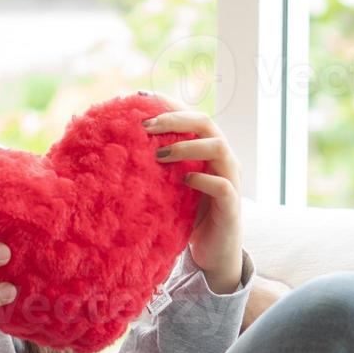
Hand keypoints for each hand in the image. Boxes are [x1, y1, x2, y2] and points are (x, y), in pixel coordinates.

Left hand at [140, 91, 244, 292]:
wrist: (213, 254)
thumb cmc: (190, 216)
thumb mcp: (172, 186)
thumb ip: (160, 167)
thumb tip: (121, 148)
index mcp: (209, 151)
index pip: (193, 117)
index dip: (172, 105)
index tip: (144, 99)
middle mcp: (224, 160)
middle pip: (207, 124)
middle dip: (176, 119)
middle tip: (147, 126)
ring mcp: (231, 181)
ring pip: (219, 147)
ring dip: (187, 147)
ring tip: (160, 155)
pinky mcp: (232, 206)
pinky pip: (222, 185)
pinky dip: (203, 180)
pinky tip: (185, 181)